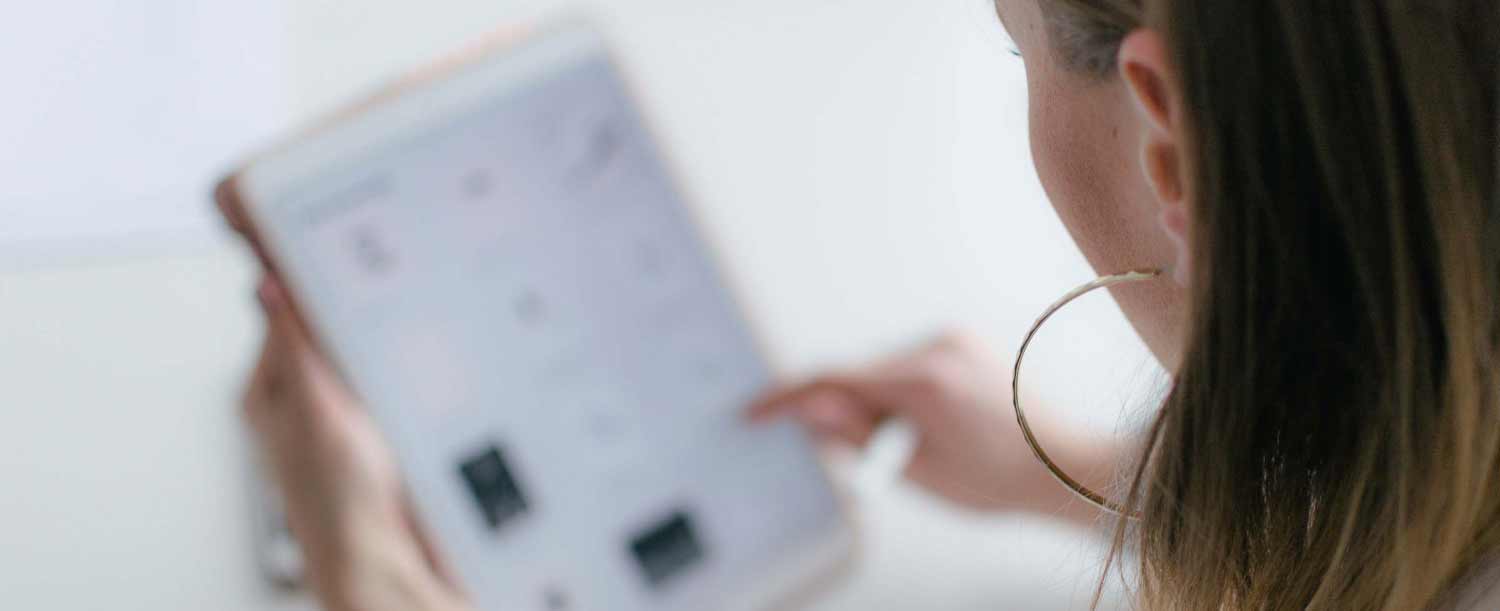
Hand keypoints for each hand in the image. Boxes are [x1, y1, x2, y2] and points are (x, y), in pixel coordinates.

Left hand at [243, 278, 469, 610]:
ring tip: (397, 341)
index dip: (309, 285)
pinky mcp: (369, 434)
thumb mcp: (317, 406)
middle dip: (350, 317)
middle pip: (321, 336)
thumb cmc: (337, 498)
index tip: (336, 256)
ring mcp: (334, 419)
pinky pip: (381, 386)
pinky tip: (413, 376)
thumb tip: (268, 285)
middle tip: (378, 298)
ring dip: (378, 348)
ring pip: (354, 359)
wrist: (381, 552)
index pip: (282, 316)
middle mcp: (295, 404)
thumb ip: (294, 345)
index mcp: (265, 394)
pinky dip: (396, 375)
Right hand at [750, 333, 1109, 519]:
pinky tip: (933, 420)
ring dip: (878, 400)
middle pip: (857, 373)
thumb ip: (857, 437)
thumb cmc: (997, 478)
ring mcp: (952, 338)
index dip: (788, 397)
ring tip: (921, 442)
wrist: (1064, 462)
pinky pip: (907, 361)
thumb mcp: (917, 471)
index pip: (834, 378)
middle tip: (872, 454)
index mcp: (925, 382)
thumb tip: (811, 408)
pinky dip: (901, 389)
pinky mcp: (961, 339)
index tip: (754, 412)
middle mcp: (938, 347)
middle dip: (847, 410)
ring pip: (881, 368)